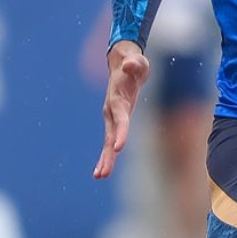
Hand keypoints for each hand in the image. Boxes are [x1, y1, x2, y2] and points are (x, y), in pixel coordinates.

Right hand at [93, 41, 149, 179]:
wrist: (123, 65)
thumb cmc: (133, 65)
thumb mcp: (137, 62)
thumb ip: (134, 64)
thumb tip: (130, 65)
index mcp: (118, 98)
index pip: (120, 118)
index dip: (120, 132)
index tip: (118, 148)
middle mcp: (111, 110)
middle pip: (109, 135)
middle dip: (107, 154)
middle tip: (103, 173)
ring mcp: (112, 116)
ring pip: (108, 141)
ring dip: (105, 159)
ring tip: (99, 176)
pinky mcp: (115, 121)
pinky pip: (111, 140)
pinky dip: (108, 155)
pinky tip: (103, 170)